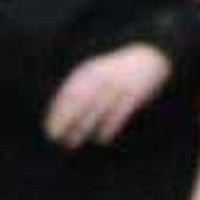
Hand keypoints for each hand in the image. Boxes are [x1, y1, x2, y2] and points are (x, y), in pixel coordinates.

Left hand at [44, 44, 170, 146]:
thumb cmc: (114, 71)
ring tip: (73, 142)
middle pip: (80, 101)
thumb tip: (58, 115)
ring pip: (97, 109)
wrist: (148, 57)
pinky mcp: (134, 94)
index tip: (51, 130)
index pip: (69, 94)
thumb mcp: (94, 72)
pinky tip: (101, 138)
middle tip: (58, 139)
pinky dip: (109, 126)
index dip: (58, 113)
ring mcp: (119, 85)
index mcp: (89, 71)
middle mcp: (102, 77)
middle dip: (67, 121)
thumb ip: (78, 89)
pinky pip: (119, 113)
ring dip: (83, 127)